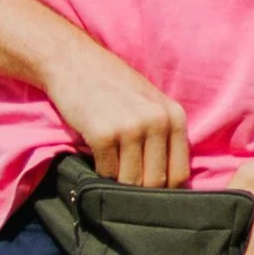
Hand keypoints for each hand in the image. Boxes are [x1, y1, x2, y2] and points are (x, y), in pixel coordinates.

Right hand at [43, 34, 189, 187]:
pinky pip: (107, 173)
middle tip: (126, 188)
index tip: (148, 192)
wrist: (74, 62)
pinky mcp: (104, 134)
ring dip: (118, 183)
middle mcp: (157, 121)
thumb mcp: (150, 104)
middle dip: (140, 190)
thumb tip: (167, 185)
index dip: (164, 190)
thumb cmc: (112, 86)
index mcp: (174, 116)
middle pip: (156, 182)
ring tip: (111, 169)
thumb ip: (163, 137)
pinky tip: (96, 157)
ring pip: (132, 182)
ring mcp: (131, 128)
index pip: (179, 174)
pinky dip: (100, 173)